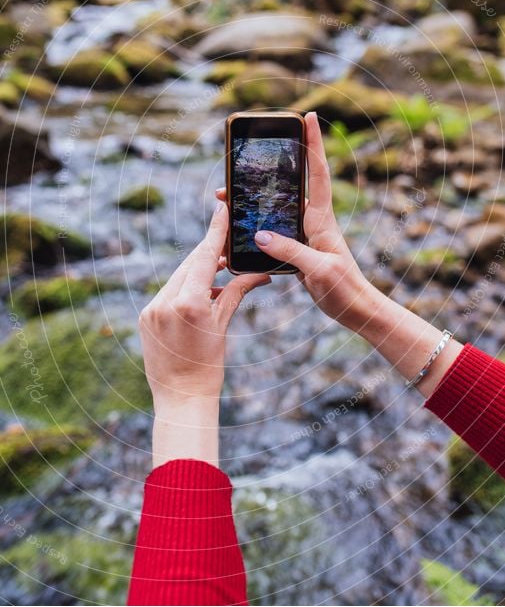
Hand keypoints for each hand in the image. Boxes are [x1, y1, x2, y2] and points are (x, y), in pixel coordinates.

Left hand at [139, 201, 268, 466]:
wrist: (181, 398)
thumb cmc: (208, 367)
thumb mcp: (223, 326)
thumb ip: (235, 293)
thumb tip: (258, 273)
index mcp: (189, 303)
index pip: (204, 257)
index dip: (215, 231)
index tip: (220, 208)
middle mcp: (166, 302)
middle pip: (190, 263)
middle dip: (209, 252)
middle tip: (228, 241)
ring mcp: (152, 308)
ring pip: (178, 276)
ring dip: (197, 270)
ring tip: (219, 271)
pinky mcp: (145, 316)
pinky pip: (168, 292)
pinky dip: (184, 287)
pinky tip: (200, 291)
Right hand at [218, 112, 462, 397]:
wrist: (358, 311)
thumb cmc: (346, 290)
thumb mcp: (319, 270)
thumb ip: (291, 252)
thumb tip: (260, 235)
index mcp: (322, 220)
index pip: (318, 173)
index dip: (314, 144)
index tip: (309, 116)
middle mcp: (314, 222)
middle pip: (293, 185)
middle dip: (274, 166)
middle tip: (250, 152)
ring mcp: (307, 235)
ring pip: (278, 208)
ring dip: (257, 198)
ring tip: (229, 193)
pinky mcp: (300, 251)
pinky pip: (275, 230)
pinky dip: (257, 224)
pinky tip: (242, 227)